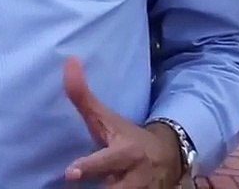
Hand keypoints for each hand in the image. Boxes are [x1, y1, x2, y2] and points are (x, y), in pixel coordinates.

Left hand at [63, 57, 184, 186]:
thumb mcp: (106, 117)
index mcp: (126, 153)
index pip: (105, 162)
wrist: (169, 155)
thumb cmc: (126, 135)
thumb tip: (69, 60)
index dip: (88, 168)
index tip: (70, 173)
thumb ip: (82, 95)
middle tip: (74, 185)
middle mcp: (136, 177)